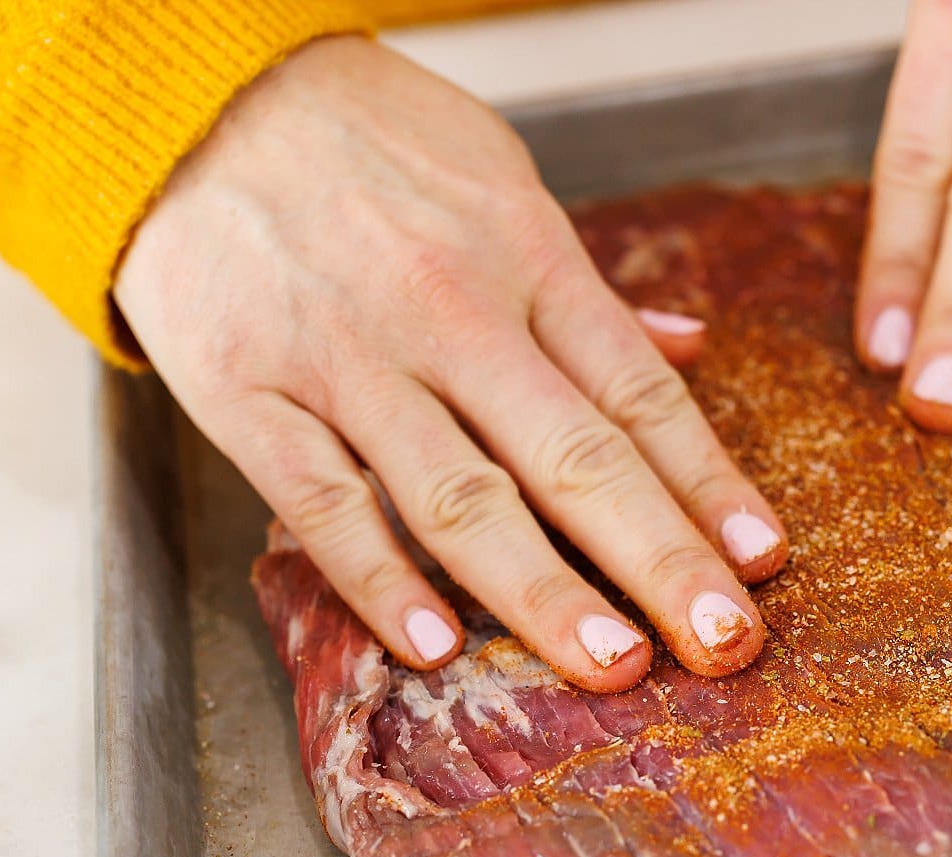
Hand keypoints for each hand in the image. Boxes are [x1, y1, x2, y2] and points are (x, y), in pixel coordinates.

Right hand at [114, 37, 786, 690]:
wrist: (189, 98)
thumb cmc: (361, 142)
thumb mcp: (497, 178)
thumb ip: (584, 286)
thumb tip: (690, 345)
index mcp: (524, 254)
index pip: (638, 391)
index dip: (707, 484)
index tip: (762, 562)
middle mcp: (449, 310)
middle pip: (575, 456)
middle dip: (660, 560)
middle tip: (723, 644)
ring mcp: (347, 358)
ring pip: (462, 496)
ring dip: (545, 591)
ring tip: (614, 665)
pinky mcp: (251, 395)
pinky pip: (325, 504)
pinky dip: (383, 580)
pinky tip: (439, 645)